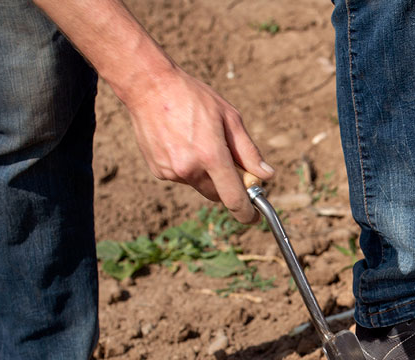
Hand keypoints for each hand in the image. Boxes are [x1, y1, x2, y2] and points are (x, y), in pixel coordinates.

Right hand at [122, 65, 273, 223]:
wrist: (148, 86)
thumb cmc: (194, 97)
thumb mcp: (230, 118)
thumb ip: (249, 152)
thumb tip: (266, 176)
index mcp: (211, 156)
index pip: (233, 198)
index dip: (247, 213)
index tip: (254, 218)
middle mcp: (189, 168)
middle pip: (218, 194)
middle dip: (228, 185)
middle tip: (229, 161)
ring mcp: (171, 171)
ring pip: (200, 184)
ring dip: (206, 173)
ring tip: (198, 139)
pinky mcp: (158, 170)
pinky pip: (182, 177)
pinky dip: (188, 167)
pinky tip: (181, 142)